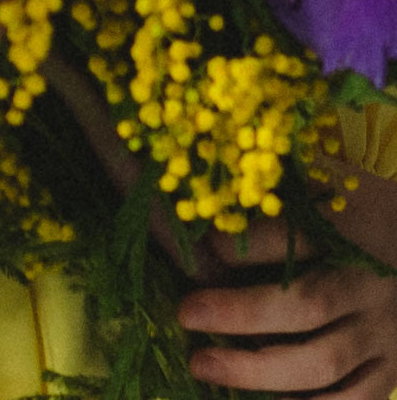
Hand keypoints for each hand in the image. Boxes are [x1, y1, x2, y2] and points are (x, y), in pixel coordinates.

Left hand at [178, 199, 396, 398]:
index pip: (294, 238)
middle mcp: (367, 285)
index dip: (243, 246)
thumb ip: (278, 203)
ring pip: (322, 362)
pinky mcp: (391, 370)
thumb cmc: (362, 216)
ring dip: (258, 371)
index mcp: (353, 230)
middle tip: (186, 313)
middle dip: (240, 313)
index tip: (197, 247)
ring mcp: (383, 333)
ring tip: (204, 365)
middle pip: (306, 304)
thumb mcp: (328, 192)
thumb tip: (207, 224)